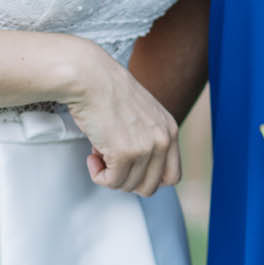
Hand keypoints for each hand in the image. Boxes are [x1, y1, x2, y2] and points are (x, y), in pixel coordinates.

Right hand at [64, 41, 181, 196]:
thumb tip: (136, 168)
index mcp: (169, 130)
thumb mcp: (142, 114)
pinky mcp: (125, 153)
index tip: (132, 171)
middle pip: (150, 187)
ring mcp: (146, 148)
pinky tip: (93, 155)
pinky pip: (111, 182)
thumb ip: (147, 138)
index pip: (172, 175)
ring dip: (110, 175)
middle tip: (113, 164)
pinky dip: (98, 174)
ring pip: (128, 186)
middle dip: (128, 181)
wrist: (90, 77)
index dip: (149, 179)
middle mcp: (163, 139)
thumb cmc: (108, 90)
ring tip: (100, 152)